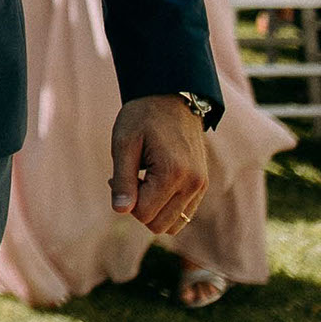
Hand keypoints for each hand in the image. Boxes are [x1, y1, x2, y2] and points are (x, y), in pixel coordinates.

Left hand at [110, 94, 207, 235]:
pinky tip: (156, 183)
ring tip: (144, 181)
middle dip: (139, 208)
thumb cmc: (143, 116)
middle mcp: (193, 184)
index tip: (118, 176)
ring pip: (173, 225)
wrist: (172, 96)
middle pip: (158, 225)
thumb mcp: (124, 143)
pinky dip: (166, 207)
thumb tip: (121, 211)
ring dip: (154, 210)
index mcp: (173, 173)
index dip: (126, 200)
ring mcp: (201, 186)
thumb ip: (123, 179)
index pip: (143, 214)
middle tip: (131, 179)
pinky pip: (184, 215)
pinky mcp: (202, 185)